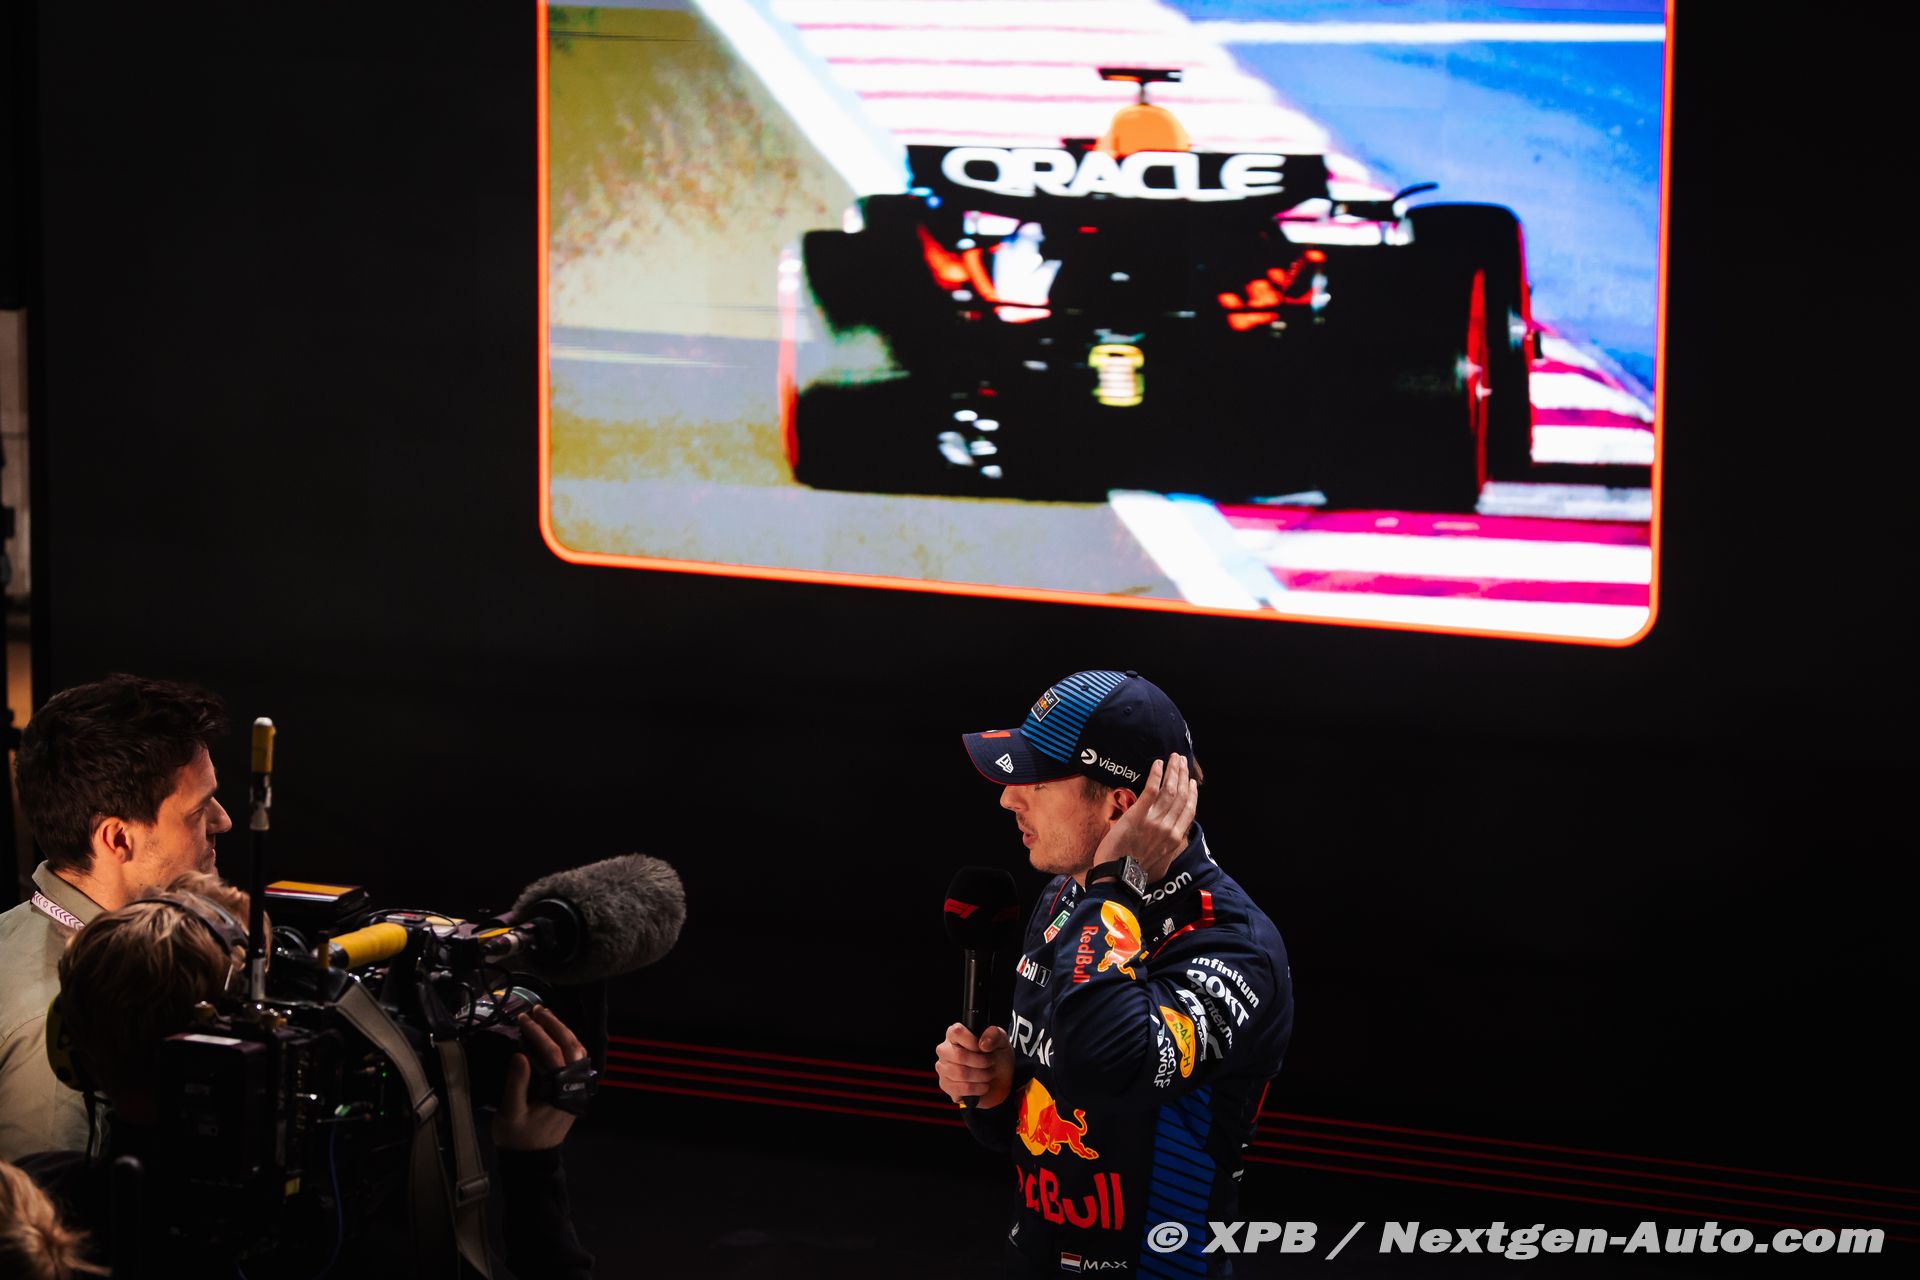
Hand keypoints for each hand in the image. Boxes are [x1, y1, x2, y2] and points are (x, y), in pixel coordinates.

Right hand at [493, 1005, 589, 1150]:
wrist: (532, 1160)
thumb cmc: (519, 1138)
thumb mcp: (511, 1113)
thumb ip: (516, 1084)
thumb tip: (519, 1055)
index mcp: (561, 1091)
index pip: (553, 1053)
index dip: (538, 1033)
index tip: (522, 1019)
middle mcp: (575, 1086)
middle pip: (571, 1047)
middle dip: (555, 1025)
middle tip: (537, 1010)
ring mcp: (579, 1087)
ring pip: (578, 1051)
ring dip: (563, 1031)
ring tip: (545, 1017)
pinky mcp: (575, 1089)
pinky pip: (577, 1060)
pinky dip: (568, 1043)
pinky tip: (555, 1035)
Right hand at [934, 1022, 1011, 1108]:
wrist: (1000, 1080)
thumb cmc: (996, 1057)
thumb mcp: (1001, 1041)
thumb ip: (995, 1035)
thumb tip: (983, 1044)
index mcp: (955, 1035)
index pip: (956, 1032)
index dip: (973, 1042)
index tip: (984, 1048)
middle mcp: (945, 1050)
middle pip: (959, 1055)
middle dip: (982, 1062)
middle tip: (990, 1063)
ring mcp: (943, 1068)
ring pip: (961, 1073)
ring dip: (982, 1075)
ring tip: (988, 1074)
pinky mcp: (946, 1086)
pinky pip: (961, 1088)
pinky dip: (977, 1088)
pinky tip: (983, 1086)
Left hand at [1092, 754, 1197, 883]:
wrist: (1118, 876)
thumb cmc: (1134, 872)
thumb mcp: (1159, 863)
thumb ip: (1166, 849)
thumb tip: (1170, 842)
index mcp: (1174, 839)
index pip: (1189, 811)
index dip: (1192, 794)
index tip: (1192, 783)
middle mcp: (1168, 828)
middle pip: (1181, 796)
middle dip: (1183, 776)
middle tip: (1183, 762)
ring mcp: (1154, 820)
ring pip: (1169, 790)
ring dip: (1173, 771)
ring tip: (1175, 758)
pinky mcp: (1138, 815)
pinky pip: (1151, 790)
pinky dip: (1156, 775)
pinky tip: (1158, 764)